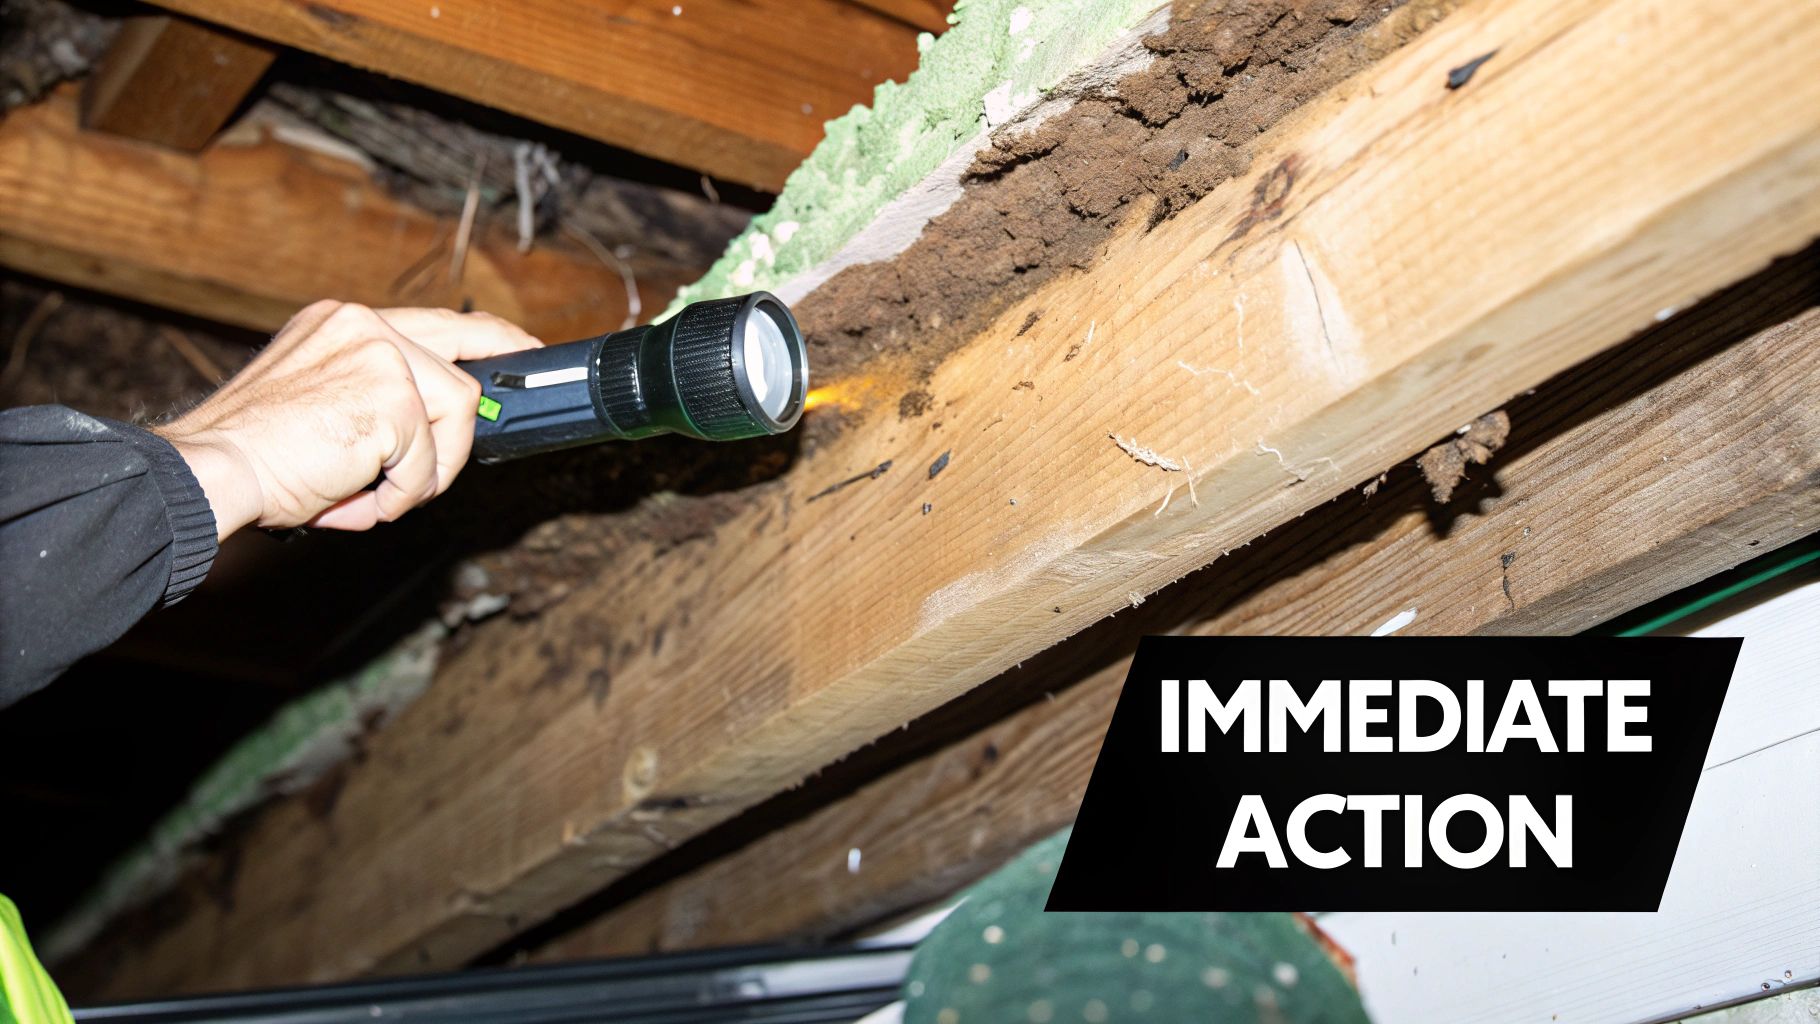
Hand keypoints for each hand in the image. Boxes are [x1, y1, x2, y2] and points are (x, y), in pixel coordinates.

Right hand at [157, 302, 542, 537]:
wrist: (208, 471)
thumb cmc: (253, 454)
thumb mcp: (319, 400)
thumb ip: (375, 397)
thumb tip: (438, 429)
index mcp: (344, 322)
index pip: (441, 322)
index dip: (491, 340)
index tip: (524, 353)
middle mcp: (364, 325)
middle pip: (461, 381)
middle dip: (458, 436)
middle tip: (437, 468)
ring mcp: (380, 355)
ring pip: (454, 423)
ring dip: (421, 474)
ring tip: (368, 492)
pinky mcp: (392, 398)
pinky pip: (430, 464)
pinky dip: (400, 495)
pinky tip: (352, 495)